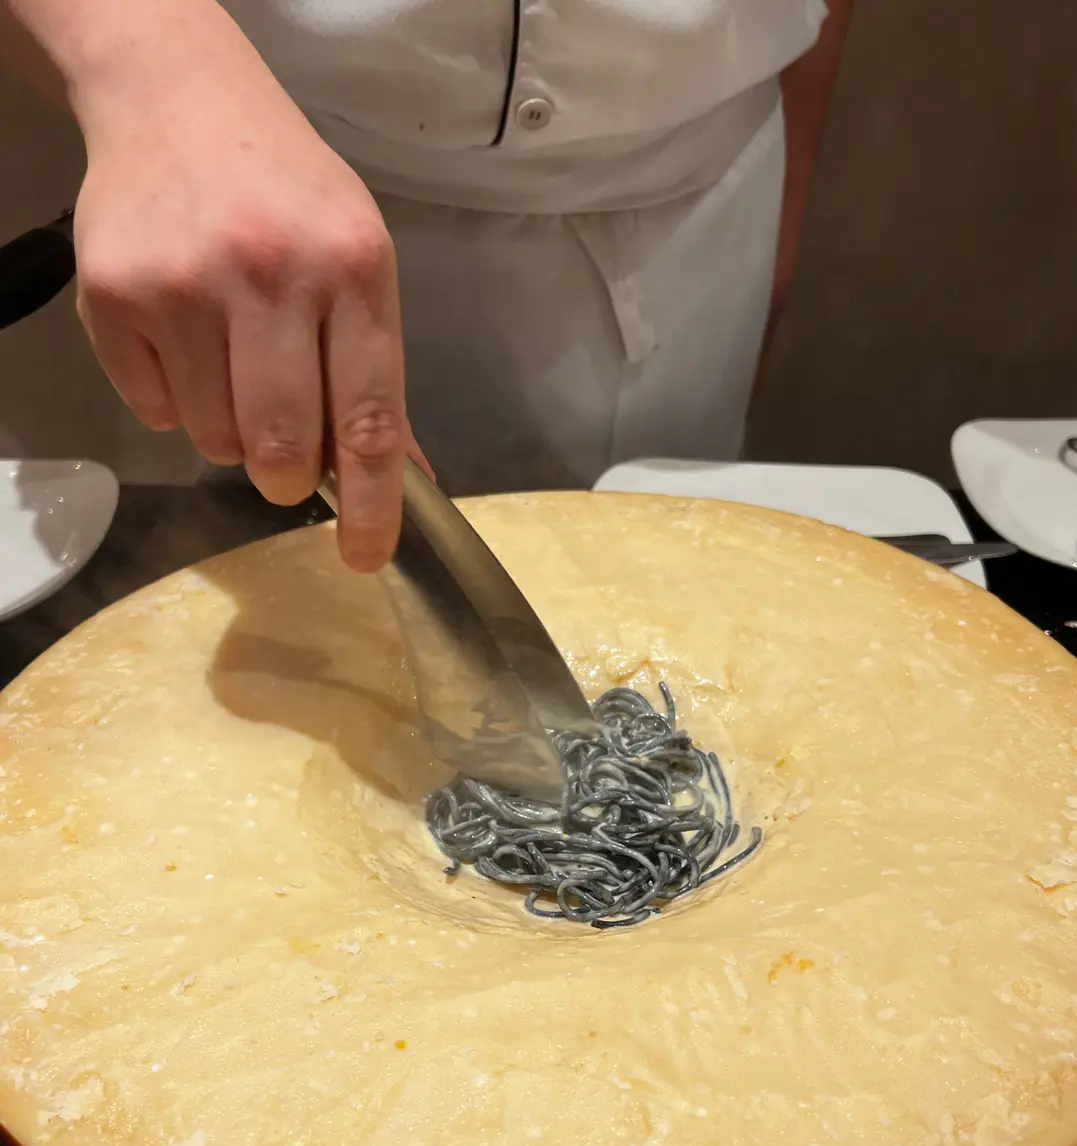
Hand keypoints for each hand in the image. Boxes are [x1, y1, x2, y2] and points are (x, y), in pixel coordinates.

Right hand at [72, 41, 407, 571]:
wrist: (178, 100)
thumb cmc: (287, 193)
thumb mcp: (358, 262)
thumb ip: (375, 374)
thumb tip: (407, 480)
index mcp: (351, 268)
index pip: (368, 420)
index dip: (373, 507)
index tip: (366, 557)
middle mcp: (268, 273)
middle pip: (282, 448)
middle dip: (288, 478)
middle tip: (285, 460)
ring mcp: (183, 285)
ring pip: (214, 440)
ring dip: (230, 430)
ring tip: (231, 360)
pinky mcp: (113, 296)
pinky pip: (156, 411)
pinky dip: (176, 398)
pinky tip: (185, 336)